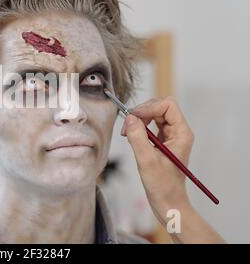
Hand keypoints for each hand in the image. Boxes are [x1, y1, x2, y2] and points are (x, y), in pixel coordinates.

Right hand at [121, 96, 224, 242]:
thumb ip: (138, 137)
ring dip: (139, 119)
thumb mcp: (147, 160)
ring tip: (127, 132)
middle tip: (127, 126)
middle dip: (142, 112)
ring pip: (154, 115)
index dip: (149, 107)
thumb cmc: (163, 186)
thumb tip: (130, 118)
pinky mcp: (162, 142)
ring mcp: (170, 136)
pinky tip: (131, 137)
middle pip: (160, 107)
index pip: (167, 105)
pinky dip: (139, 128)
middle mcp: (178, 132)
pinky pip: (150, 126)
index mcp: (182, 133)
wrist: (168, 203)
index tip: (133, 117)